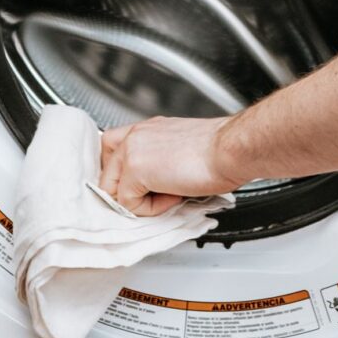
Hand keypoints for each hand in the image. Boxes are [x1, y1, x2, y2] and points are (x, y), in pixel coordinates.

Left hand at [99, 116, 244, 215]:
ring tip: (169, 194)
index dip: (123, 175)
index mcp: (148, 129)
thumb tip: (156, 184)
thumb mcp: (184, 151)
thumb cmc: (221, 152)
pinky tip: (174, 195)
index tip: (139, 188)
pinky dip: (151, 208)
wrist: (230, 150)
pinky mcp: (135, 168)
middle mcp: (136, 135)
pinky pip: (128, 203)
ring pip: (112, 190)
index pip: (113, 149)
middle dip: (127, 192)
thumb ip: (161, 162)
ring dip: (140, 201)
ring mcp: (131, 149)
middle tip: (156, 196)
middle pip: (106, 172)